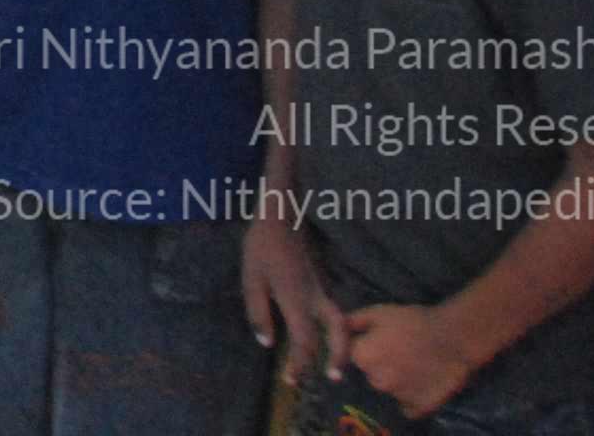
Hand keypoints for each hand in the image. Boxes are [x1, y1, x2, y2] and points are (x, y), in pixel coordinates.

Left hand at [240, 212, 343, 388]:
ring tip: (335, 363)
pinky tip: (325, 337)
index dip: (301, 365)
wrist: (283, 212)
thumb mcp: (251, 278)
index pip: (305, 341)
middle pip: (338, 332)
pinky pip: (334, 310)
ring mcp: (323, 288)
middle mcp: (315, 297)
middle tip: (334, 378)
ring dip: (342, 344)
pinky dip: (336, 329)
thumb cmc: (262, 245)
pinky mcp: (323, 282)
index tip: (293, 381)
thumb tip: (268, 344)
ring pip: (341, 321)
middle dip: (338, 357)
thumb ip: (258, 312)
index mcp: (296, 299)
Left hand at [337, 304, 473, 416]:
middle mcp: (377, 381)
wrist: (454, 338)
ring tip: (413, 367)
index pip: (356, 357)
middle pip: (371, 375)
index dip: (368, 348)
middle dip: (380, 366)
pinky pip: (407, 406)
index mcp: (363, 358)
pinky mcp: (418, 407)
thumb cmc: (414, 321)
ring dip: (396, 382)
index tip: (383, 342)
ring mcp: (398, 397)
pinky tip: (420, 382)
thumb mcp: (380, 312)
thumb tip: (338, 327)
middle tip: (399, 354)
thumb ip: (353, 322)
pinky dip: (411, 398)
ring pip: (389, 390)